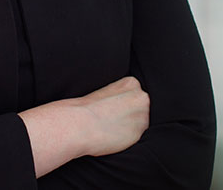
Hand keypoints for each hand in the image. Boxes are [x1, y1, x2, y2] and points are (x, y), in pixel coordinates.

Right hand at [19, 75, 149, 176]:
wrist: (79, 123)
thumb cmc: (87, 109)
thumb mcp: (107, 93)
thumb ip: (122, 97)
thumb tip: (128, 108)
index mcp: (132, 82)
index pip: (136, 96)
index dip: (124, 105)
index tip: (112, 108)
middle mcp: (142, 97)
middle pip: (142, 109)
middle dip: (131, 115)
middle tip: (112, 119)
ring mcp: (142, 115)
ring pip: (141, 123)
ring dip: (131, 128)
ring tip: (112, 127)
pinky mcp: (139, 133)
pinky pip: (136, 137)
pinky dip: (127, 139)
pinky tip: (114, 135)